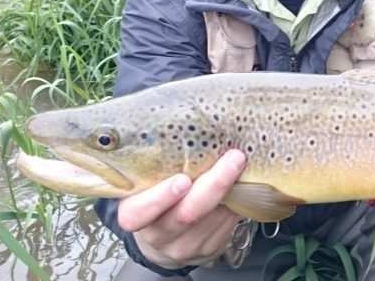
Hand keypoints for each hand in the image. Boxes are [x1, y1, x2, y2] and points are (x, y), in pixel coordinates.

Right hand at [117, 149, 246, 269]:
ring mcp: (184, 246)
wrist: (166, 235)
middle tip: (233, 158)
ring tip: (241, 162)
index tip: (182, 179)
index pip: (138, 213)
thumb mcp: (148, 180)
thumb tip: (189, 125)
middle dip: (213, 184)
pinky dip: (237, 200)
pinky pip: (227, 224)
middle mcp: (157, 234)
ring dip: (231, 189)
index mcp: (134, 213)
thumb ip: (158, 163)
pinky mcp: (208, 249)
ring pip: (212, 218)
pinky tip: (241, 182)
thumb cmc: (156, 194)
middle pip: (185, 215)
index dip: (159, 198)